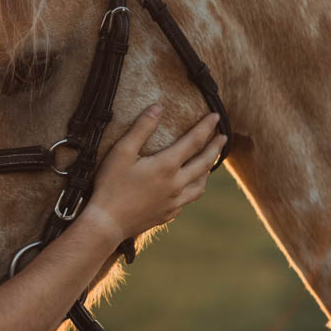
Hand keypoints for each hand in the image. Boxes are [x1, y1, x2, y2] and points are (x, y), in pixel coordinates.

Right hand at [81, 105, 224, 243]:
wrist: (107, 223)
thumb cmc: (111, 185)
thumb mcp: (122, 151)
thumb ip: (141, 128)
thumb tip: (158, 107)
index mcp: (166, 166)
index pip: (194, 141)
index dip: (206, 127)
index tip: (216, 116)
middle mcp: (176, 184)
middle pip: (204, 163)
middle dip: (215, 148)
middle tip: (223, 137)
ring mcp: (174, 202)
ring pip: (200, 185)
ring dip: (207, 171)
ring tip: (209, 163)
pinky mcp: (167, 214)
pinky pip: (187, 200)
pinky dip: (193, 189)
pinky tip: (187, 187)